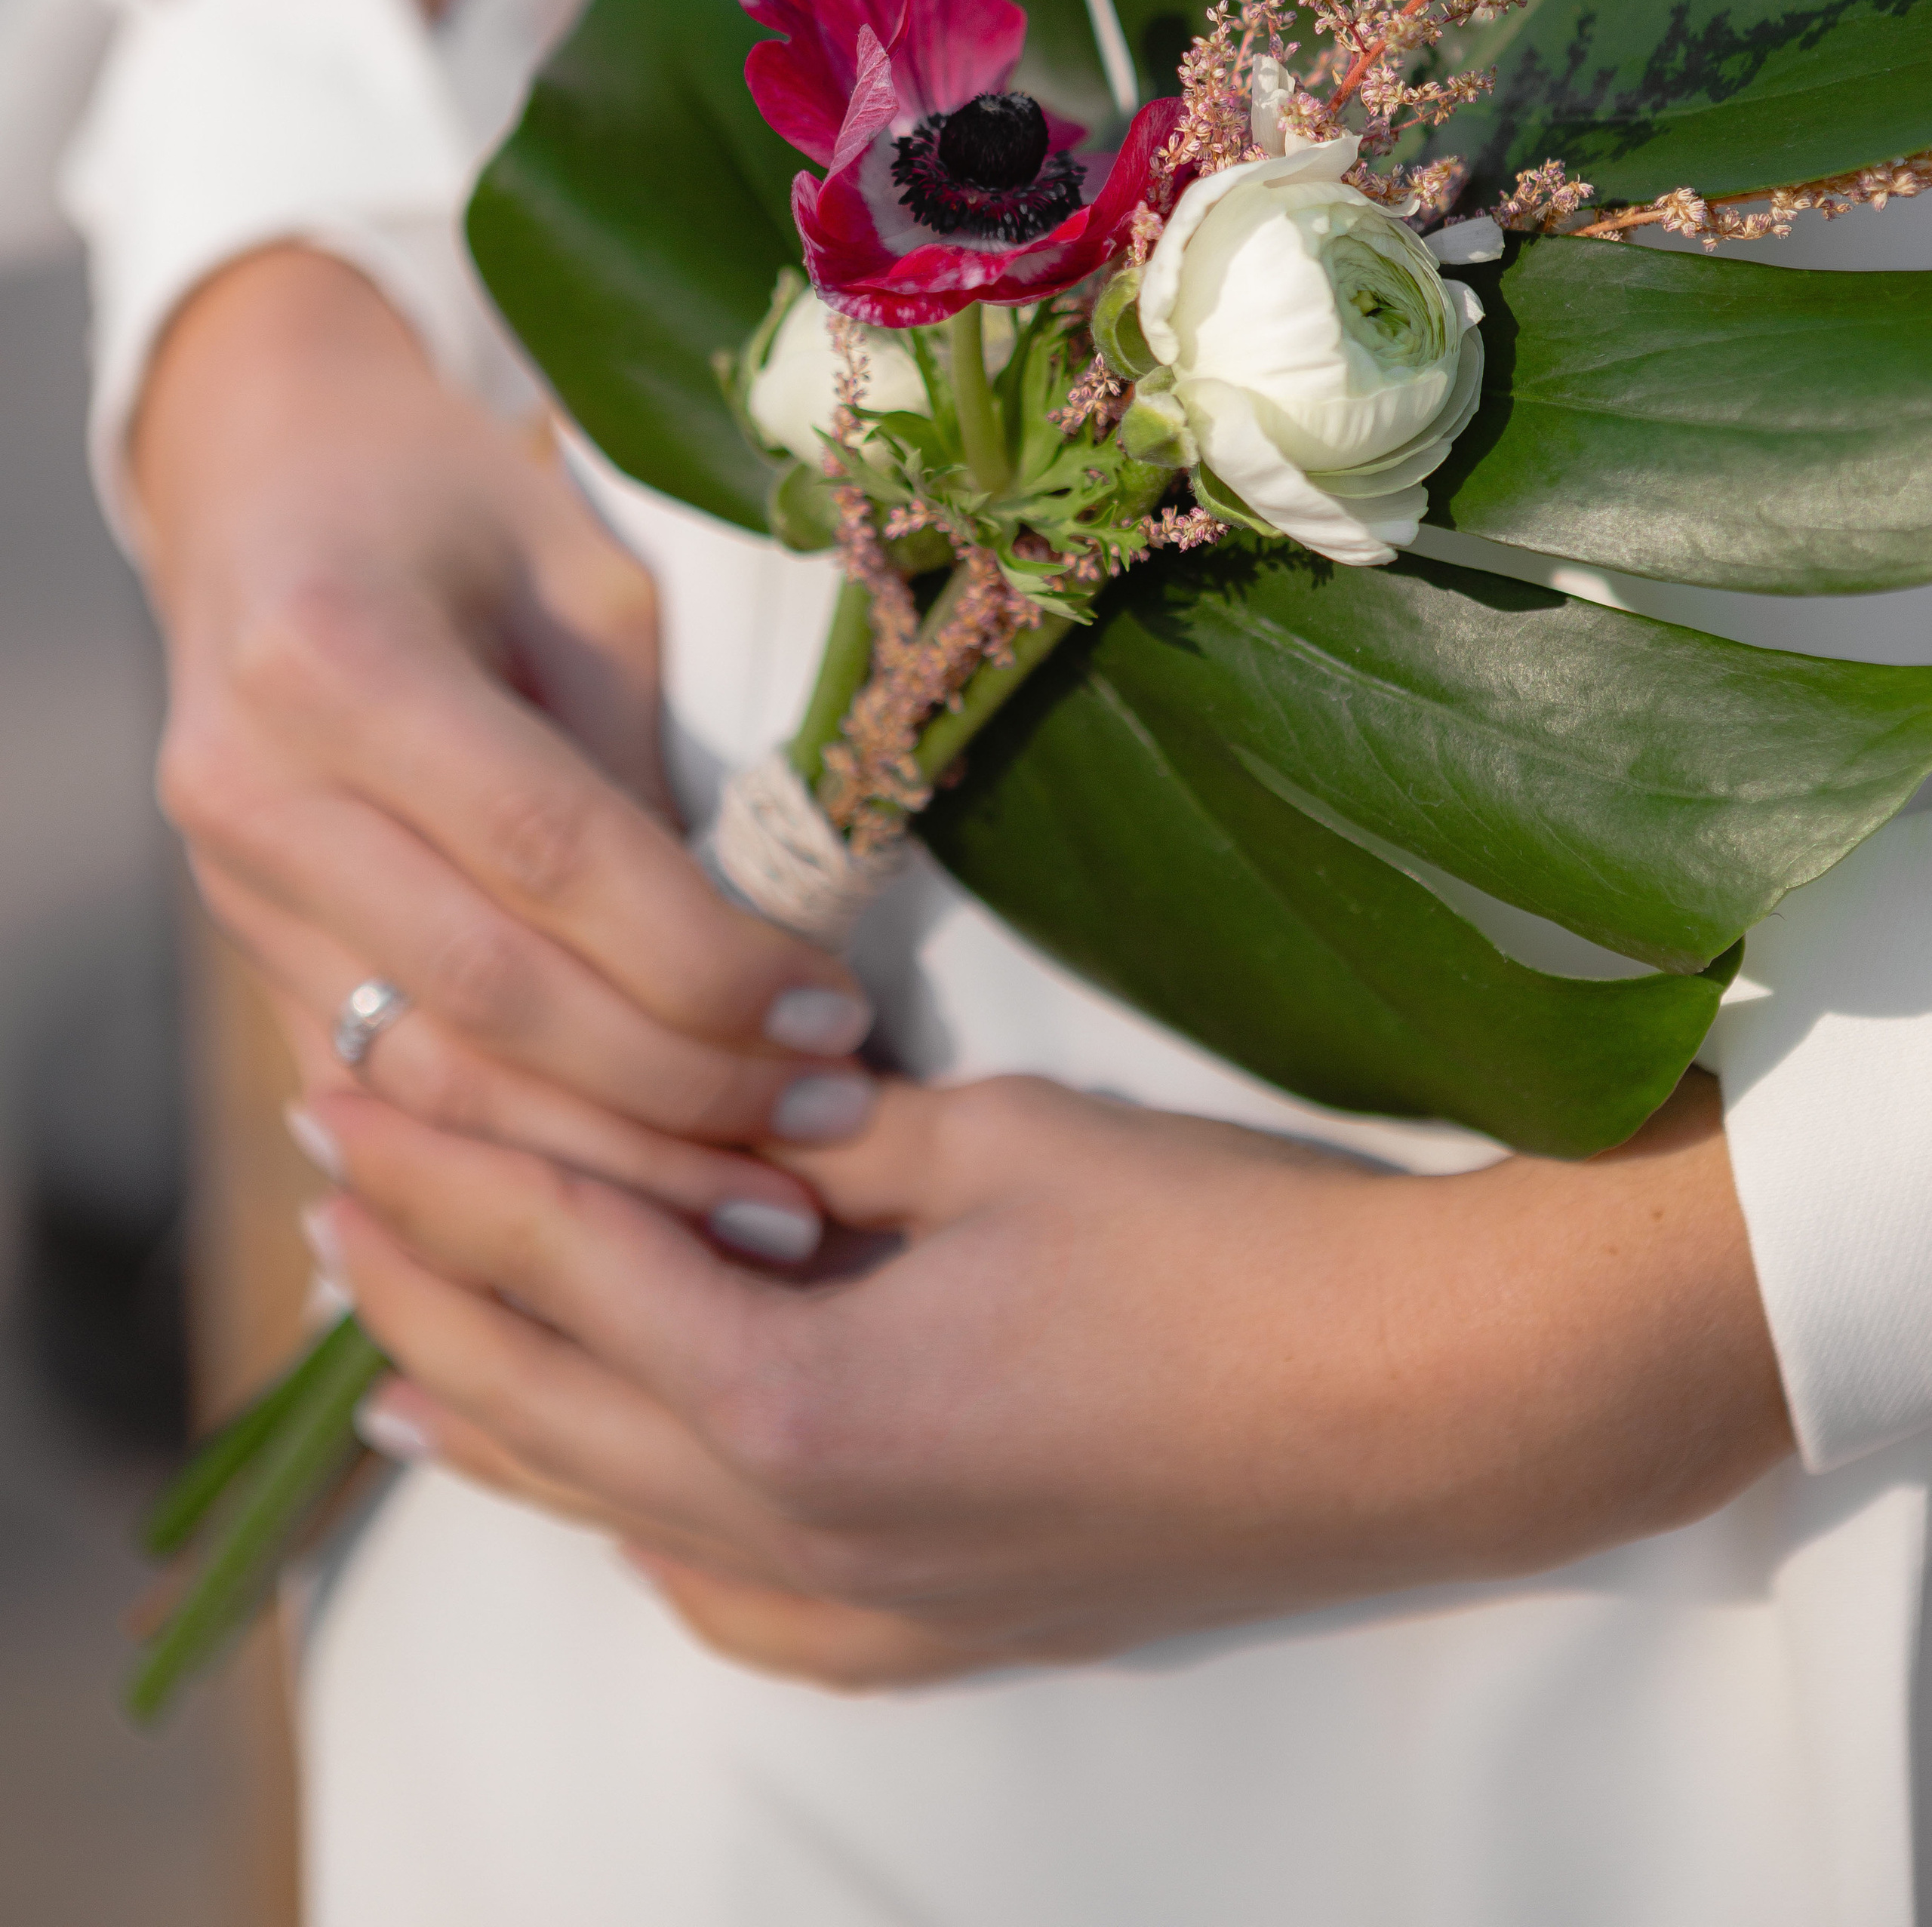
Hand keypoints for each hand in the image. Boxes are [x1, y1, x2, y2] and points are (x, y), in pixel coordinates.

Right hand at [135, 245, 879, 1257]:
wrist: (260, 485)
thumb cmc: (452, 501)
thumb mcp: (579, 577)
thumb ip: (639, 760)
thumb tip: (747, 956)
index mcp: (336, 655)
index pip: (549, 852)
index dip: (703, 959)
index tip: (833, 1017)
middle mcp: (253, 788)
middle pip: (488, 995)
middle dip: (677, 1091)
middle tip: (832, 1132)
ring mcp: (227, 886)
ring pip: (428, 1080)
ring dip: (606, 1164)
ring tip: (764, 1204)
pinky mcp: (241, 949)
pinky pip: (384, 1091)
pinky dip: (515, 1163)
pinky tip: (636, 1203)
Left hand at [298, 1064, 1792, 1686]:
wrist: (1422, 1414)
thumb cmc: (1224, 1257)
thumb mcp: (1001, 1146)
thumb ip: (823, 1135)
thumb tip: (722, 1099)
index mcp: (790, 1404)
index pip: (551, 1259)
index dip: (439, 1159)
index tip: (352, 1079)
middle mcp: (790, 1541)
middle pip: (536, 1398)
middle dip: (417, 1278)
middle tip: (331, 1175)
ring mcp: (856, 1610)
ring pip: (601, 1508)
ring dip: (488, 1406)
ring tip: (391, 1336)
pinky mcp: (923, 1630)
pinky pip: (705, 1579)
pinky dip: (614, 1505)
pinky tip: (590, 1468)